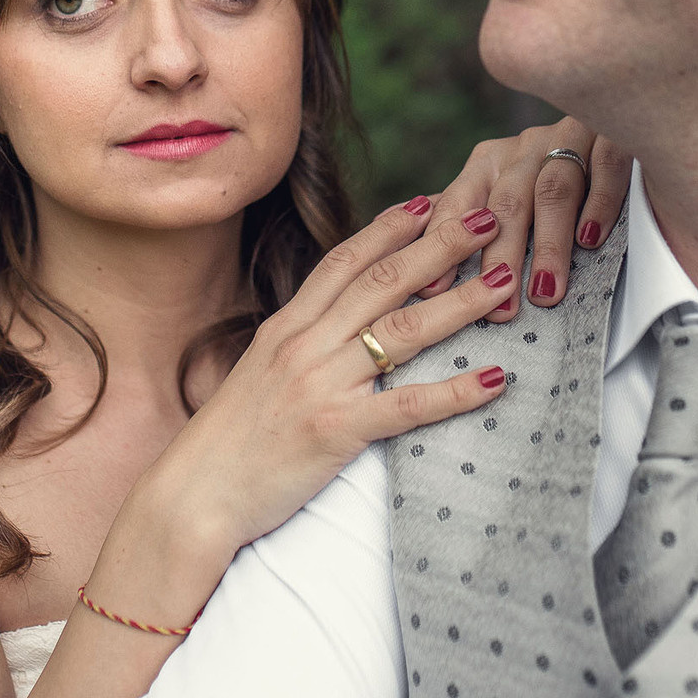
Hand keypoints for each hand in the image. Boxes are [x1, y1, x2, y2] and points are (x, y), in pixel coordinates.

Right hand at [131, 197, 522, 564]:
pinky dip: (455, 391)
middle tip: (486, 216)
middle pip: (383, 281)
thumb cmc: (229, 441)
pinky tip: (493, 379)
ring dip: (460, 302)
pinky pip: (407, 405)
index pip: (344, 262)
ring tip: (504, 281)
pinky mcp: (336, 431)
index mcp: (286, 328)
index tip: (429, 201)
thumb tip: (337, 325)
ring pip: (403, 331)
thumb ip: (299, 345)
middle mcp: (305, 345)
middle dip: (439, 244)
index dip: (389, 228)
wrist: (193, 495)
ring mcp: (321, 385)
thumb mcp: (258, 375)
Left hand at [424, 117, 630, 320]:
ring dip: (548, 243)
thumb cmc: (548, 179)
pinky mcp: (614, 135)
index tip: (432, 289)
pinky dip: (598, 203)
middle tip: (499, 306)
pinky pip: (605, 168)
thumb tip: (406, 246)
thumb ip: (465, 216)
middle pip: (506, 202)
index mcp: (488, 161)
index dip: (445, 244)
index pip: (459, 203)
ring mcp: (569, 138)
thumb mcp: (501, 192)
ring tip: (544, 291)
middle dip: (500, 255)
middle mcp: (524, 147)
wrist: (611, 109)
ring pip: (553, 190)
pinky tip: (590, 240)